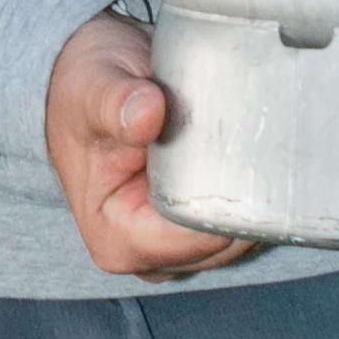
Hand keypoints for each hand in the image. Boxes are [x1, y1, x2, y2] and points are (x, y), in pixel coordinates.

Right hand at [45, 10, 255, 279]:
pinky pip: (235, 222)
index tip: (245, 152)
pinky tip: (244, 151)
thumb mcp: (92, 87)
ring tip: (244, 137)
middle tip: (253, 133)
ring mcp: (171, 247)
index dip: (226, 202)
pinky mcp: (189, 229)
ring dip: (250, 193)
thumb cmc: (85, 89)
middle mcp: (145, 255)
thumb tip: (147, 114)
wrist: (87, 84)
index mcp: (116, 237)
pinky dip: (246, 191)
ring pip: (236, 237)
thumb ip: (116, 102)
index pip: (194, 239)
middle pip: (223, 244)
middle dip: (245, 197)